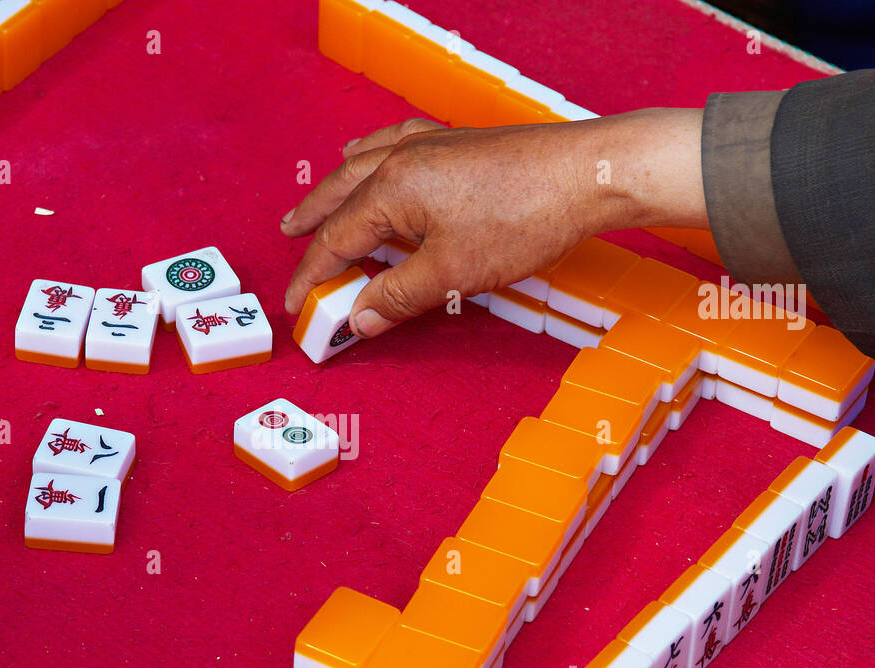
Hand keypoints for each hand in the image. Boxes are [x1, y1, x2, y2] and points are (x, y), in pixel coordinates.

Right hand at [282, 109, 706, 337]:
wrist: (587, 173)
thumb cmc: (524, 218)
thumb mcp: (452, 273)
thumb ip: (397, 296)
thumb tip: (358, 318)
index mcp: (390, 190)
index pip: (336, 241)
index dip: (313, 277)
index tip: (298, 306)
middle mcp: (400, 160)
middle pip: (340, 195)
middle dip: (312, 221)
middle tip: (287, 238)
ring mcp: (430, 145)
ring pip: (363, 165)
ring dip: (336, 187)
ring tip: (319, 202)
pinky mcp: (457, 142)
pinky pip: (394, 142)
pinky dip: (372, 154)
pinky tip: (373, 155)